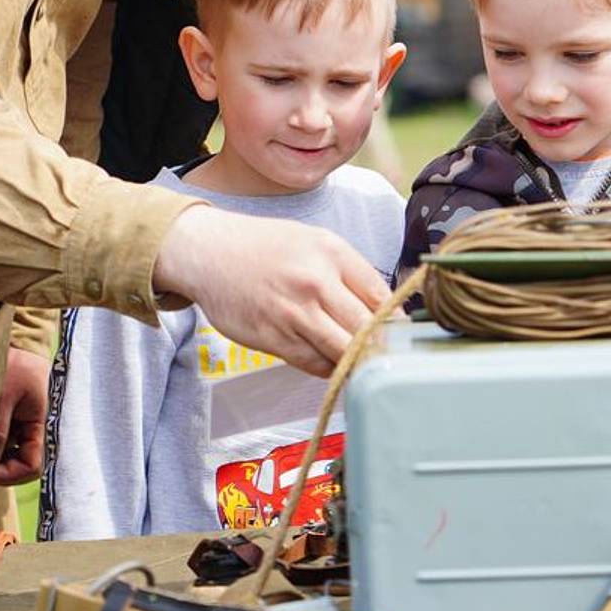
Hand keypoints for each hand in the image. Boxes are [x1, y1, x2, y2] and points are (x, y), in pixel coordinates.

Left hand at [0, 346, 48, 484]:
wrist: (21, 344)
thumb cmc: (19, 364)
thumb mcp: (4, 396)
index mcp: (42, 425)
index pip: (32, 465)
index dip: (10, 473)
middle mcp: (36, 431)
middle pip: (21, 464)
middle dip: (0, 467)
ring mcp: (25, 427)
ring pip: (11, 456)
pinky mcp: (15, 422)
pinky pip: (5, 443)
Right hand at [153, 205, 389, 376]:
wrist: (209, 251)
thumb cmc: (266, 246)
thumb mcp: (314, 242)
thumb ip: (349, 273)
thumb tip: (387, 310)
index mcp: (332, 252)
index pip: (382, 296)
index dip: (396, 321)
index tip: (401, 336)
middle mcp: (316, 281)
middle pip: (367, 328)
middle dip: (381, 347)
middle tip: (389, 359)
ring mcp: (293, 312)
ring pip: (343, 351)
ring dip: (356, 363)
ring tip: (365, 367)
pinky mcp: (272, 337)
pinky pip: (313, 363)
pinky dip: (327, 367)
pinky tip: (330, 362)